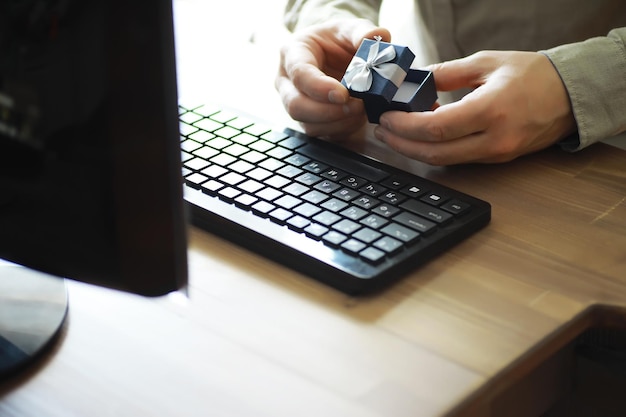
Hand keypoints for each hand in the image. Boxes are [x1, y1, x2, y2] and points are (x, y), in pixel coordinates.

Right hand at [275, 19, 389, 139]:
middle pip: (296, 105)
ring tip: (360, 110)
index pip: (299, 74)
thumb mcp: (350, 28)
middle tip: (357, 105)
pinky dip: (341, 129)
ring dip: (338, 122)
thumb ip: (363, 32)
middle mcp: (287, 82)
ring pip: (308, 124)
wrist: (336, 55)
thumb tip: (378, 37)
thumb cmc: (337, 41)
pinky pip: (321, 134)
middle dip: (328, 111)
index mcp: (292, 53)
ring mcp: (295, 103)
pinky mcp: (308, 120)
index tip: (344, 94)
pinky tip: (356, 118)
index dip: (320, 87)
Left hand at [373, 51, 576, 164]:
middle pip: (435, 153)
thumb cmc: (533, 74)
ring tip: (396, 135)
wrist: (571, 95)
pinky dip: (437, 149)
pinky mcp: (498, 159)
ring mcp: (497, 153)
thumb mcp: (487, 63)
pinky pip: (459, 160)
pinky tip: (424, 135)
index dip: (404, 126)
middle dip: (402, 144)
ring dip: (416, 150)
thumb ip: (447, 73)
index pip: (435, 128)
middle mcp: (494, 139)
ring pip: (445, 161)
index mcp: (490, 110)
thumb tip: (414, 80)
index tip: (387, 118)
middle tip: (382, 132)